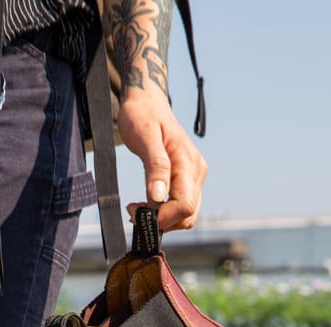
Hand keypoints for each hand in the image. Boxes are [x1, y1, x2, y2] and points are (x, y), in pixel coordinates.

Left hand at [117, 89, 207, 231]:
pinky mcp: (188, 179)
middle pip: (188, 215)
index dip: (162, 217)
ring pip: (186, 214)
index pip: (185, 206)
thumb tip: (158, 198)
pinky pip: (181, 205)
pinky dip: (164, 212)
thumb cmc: (141, 115)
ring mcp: (194, 176)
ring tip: (138, 206)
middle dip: (161, 221)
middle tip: (133, 210)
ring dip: (162, 219)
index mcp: (187, 162)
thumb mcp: (144, 137)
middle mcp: (196, 171)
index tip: (136, 210)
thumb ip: (155, 167)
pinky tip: (146, 204)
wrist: (147, 102)